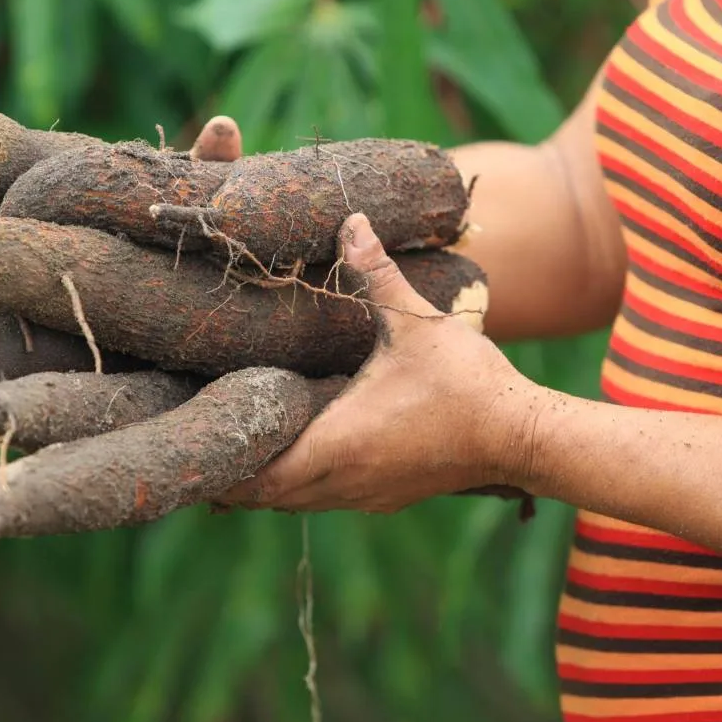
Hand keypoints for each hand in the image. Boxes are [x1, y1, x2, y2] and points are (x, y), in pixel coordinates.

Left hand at [219, 212, 540, 513]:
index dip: (222, 463)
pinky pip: (329, 498)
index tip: (199, 437)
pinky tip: (307, 447)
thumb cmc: (467, 382)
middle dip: (237, 471)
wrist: (522, 435)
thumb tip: (350, 219)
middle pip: (267, 496)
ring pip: (298, 501)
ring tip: (249, 439)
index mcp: (337, 445)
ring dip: (273, 477)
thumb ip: (375, 273)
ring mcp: (368, 495)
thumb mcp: (416, 322)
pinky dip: (306, 482)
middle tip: (212, 433)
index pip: (256, 476)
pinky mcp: (389, 497)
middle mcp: (344, 481)